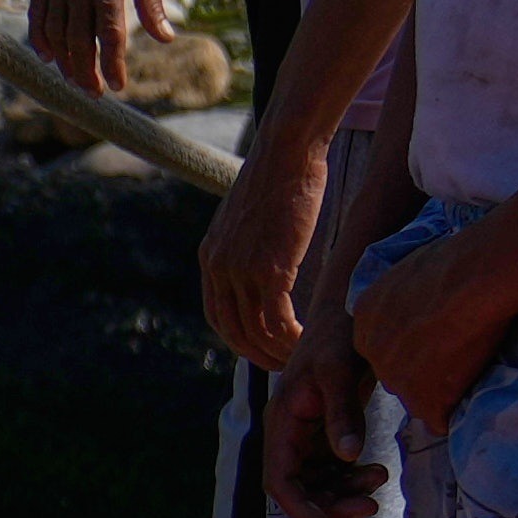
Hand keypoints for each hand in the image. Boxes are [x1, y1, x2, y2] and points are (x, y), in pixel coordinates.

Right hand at [25, 0, 162, 83]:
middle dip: (86, 72)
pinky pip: (37, 14)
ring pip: (55, 32)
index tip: (117, 86)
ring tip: (74, 77)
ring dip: (64, 61)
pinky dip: (40, 38)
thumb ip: (151, 4)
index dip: (112, 65)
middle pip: (79, 41)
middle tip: (94, 91)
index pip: (109, 34)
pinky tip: (49, 55)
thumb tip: (165, 38)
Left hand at [194, 147, 319, 369]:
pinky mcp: (269, 269)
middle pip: (232, 330)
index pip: (218, 314)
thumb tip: (263, 264)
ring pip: (255, 330)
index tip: (260, 350)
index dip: (239, 339)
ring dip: (277, 351)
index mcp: (211, 255)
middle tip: (281, 366)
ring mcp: (241, 269)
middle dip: (256, 354)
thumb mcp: (250, 217)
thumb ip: (248, 246)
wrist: (287, 151)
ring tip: (298, 358)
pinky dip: (290, 338)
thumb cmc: (280, 177)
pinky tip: (306, 340)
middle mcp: (219, 266)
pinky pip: (276, 321)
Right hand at [263, 343, 382, 517]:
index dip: (298, 508)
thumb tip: (348, 455)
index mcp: (283, 421)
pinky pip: (335, 472)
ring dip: (346, 494)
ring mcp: (308, 437)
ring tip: (379, 478)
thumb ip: (343, 413)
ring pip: (319, 485)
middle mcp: (290, 434)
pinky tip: (377, 471)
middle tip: (371, 507)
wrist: (351, 312)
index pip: (279, 479)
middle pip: (300, 489)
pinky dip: (353, 479)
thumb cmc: (340, 335)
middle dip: (331, 505)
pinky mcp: (327, 435)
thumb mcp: (340, 370)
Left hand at [343, 224, 510, 418]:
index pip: (382, 345)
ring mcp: (397, 380)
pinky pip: (440, 419)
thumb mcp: (410, 269)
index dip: (412, 345)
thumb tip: (421, 298)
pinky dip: (456, 409)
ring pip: (418, 399)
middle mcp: (374, 352)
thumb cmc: (451, 262)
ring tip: (470, 367)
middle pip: (396, 374)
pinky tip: (473, 386)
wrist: (469, 280)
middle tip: (455, 352)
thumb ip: (404, 293)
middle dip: (422, 371)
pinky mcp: (424, 401)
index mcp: (365, 316)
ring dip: (441, 392)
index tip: (435, 337)